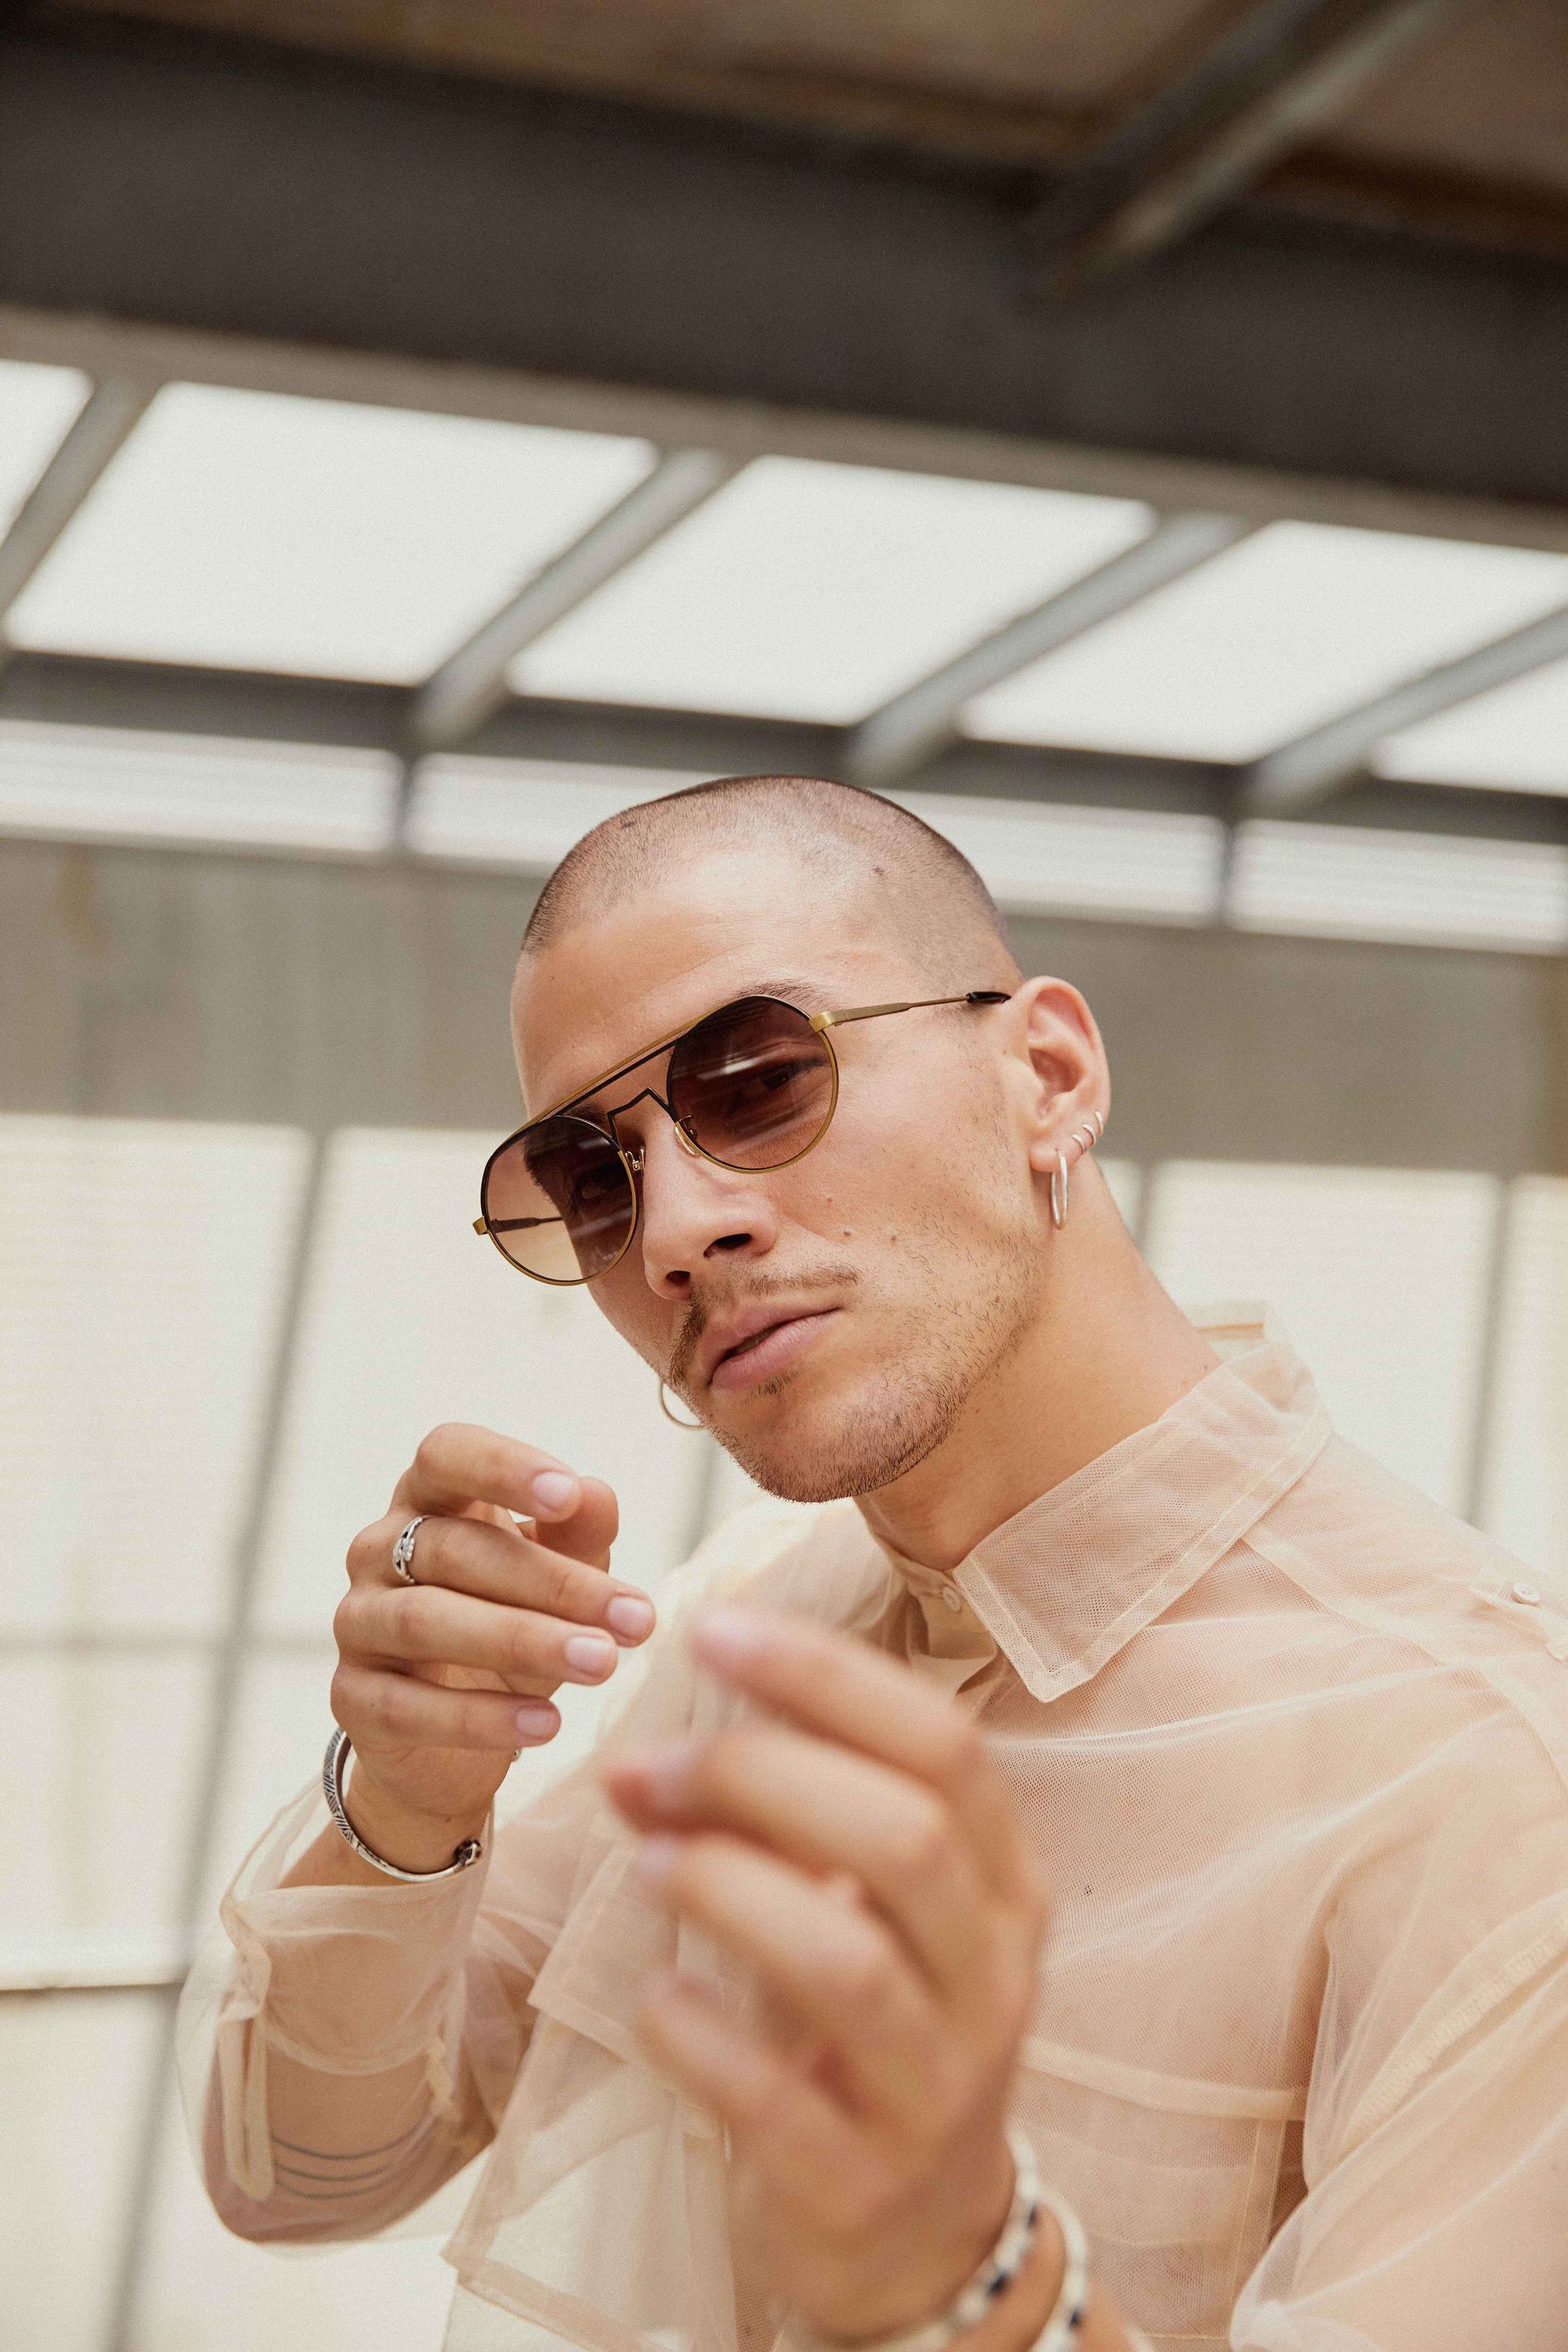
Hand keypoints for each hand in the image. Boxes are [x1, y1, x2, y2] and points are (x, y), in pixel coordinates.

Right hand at [330, 1423, 650, 1869]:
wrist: (452, 1738)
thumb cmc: (511, 1622)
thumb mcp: (558, 1575)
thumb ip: (577, 1533)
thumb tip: (596, 1494)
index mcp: (428, 1498)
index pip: (446, 1454)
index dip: (502, 1467)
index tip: (568, 1494)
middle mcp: (377, 1550)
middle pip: (454, 1548)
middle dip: (553, 1582)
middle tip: (636, 1618)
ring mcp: (357, 1622)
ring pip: (425, 1621)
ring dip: (522, 1641)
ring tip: (601, 1662)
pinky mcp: (351, 1698)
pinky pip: (408, 1706)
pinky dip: (482, 1717)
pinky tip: (547, 1724)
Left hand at [600, 1607, 1050, 2341]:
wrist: (916, 2238)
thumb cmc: (870, 2027)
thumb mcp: (858, 1913)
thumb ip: (778, 1825)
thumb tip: (645, 1752)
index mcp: (1005, 1884)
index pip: (942, 1745)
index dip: (826, 1677)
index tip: (713, 1629)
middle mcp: (993, 1977)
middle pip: (905, 1834)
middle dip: (760, 1775)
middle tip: (645, 1766)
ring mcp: (938, 2088)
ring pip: (849, 1961)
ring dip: (729, 1890)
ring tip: (643, 1863)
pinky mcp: (862, 2183)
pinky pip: (778, 2098)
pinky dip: (702, 2035)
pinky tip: (654, 1996)